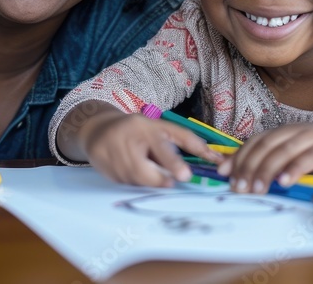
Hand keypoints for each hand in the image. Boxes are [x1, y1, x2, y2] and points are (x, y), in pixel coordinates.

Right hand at [78, 109, 223, 186]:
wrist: (98, 130)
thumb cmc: (138, 130)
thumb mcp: (162, 128)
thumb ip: (188, 140)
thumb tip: (215, 157)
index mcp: (143, 128)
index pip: (160, 146)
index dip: (172, 162)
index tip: (184, 176)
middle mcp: (126, 141)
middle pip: (144, 171)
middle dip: (158, 180)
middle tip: (169, 182)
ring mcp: (112, 157)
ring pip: (136, 181)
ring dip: (146, 181)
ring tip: (147, 169)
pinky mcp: (104, 170)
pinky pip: (125, 184)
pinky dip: (133, 182)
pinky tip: (131, 171)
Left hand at [217, 122, 312, 192]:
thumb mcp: (308, 157)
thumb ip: (287, 164)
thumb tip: (260, 180)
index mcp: (290, 131)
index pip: (257, 142)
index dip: (239, 156)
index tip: (223, 173)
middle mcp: (299, 130)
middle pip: (266, 145)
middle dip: (248, 166)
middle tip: (237, 187)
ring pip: (284, 151)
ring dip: (266, 170)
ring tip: (256, 188)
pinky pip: (310, 157)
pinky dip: (295, 168)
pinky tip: (285, 181)